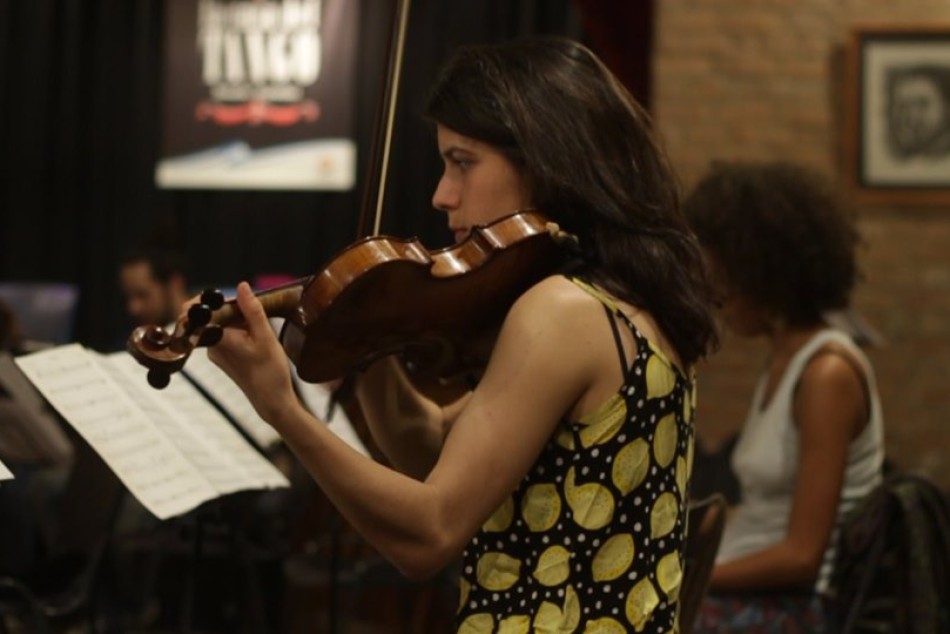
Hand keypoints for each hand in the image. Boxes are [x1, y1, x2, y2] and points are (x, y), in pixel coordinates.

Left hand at [206, 282, 297, 423]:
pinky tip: (255, 335)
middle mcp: (211, 346)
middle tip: (247, 306)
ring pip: (219, 325)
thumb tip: (242, 286)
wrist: (272, 401)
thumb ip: (252, 310)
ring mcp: (216, 352)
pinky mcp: (223, 357)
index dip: (203, 299)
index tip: (221, 295)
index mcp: (217, 339)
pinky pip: (224, 335)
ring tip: (256, 324)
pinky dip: (237, 329)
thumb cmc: (270, 371)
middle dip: (226, 306)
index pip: (195, 313)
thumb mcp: (265, 336)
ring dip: (235, 317)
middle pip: (209, 316)